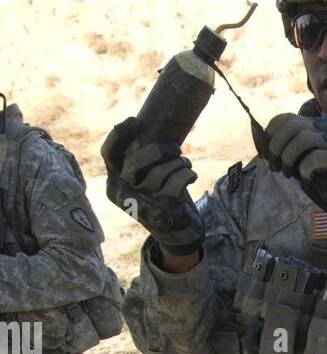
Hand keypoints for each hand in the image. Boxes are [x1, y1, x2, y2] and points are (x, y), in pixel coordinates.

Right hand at [102, 118, 204, 253]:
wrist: (176, 233)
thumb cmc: (159, 197)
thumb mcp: (143, 180)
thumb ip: (138, 159)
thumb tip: (140, 127)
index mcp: (114, 184)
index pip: (109, 154)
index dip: (119, 135)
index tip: (134, 120)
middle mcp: (124, 195)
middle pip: (134, 161)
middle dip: (158, 149)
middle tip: (175, 148)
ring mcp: (143, 205)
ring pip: (160, 170)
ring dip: (178, 162)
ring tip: (184, 163)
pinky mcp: (163, 212)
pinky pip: (176, 181)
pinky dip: (186, 173)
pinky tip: (190, 174)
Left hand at [265, 112, 326, 232]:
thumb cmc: (324, 181)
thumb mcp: (301, 159)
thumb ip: (287, 147)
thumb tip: (260, 139)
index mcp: (321, 124)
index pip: (288, 118)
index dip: (271, 134)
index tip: (267, 154)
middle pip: (293, 126)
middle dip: (276, 147)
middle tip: (275, 167)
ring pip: (304, 138)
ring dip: (288, 158)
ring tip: (288, 174)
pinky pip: (316, 157)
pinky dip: (305, 169)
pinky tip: (306, 178)